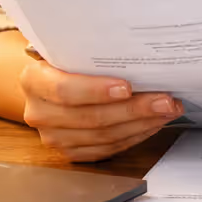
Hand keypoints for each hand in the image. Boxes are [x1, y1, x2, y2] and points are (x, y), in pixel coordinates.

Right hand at [18, 57, 181, 161]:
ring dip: (141, 124)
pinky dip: (134, 136)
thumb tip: (135, 49)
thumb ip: (89, 51)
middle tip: (165, 100)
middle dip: (134, 110)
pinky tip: (153, 124)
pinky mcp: (70, 152)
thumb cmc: (65, 61)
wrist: (47, 84)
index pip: (65, 90)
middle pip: (91, 117)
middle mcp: (39, 113)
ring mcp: (54, 137)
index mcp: (34, 81)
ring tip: (167, 111)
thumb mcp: (68, 49)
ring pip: (103, 137)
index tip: (128, 87)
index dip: (97, 91)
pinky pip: (107, 149)